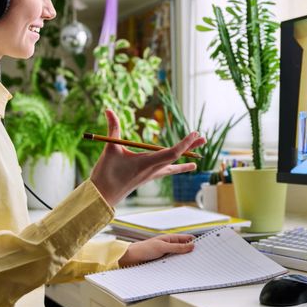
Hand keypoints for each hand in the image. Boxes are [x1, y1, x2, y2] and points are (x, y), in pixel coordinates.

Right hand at [90, 110, 205, 206]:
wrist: (102, 196)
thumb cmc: (106, 173)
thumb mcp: (110, 148)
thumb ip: (112, 128)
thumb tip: (108, 109)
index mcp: (147, 162)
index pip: (172, 152)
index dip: (185, 143)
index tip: (194, 134)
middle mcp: (152, 169)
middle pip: (176, 157)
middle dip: (190, 147)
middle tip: (203, 139)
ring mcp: (150, 175)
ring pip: (172, 167)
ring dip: (185, 161)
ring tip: (197, 162)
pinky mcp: (146, 178)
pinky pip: (165, 172)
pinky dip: (175, 168)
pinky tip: (179, 169)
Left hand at [118, 234, 194, 266]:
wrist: (131, 258)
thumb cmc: (144, 249)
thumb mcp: (163, 247)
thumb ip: (177, 247)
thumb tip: (192, 246)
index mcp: (170, 239)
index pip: (187, 239)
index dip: (195, 242)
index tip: (204, 247)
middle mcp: (170, 246)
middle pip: (185, 249)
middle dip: (192, 253)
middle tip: (201, 259)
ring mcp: (167, 255)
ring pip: (180, 258)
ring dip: (184, 261)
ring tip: (193, 266)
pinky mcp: (163, 263)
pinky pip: (173, 264)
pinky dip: (178, 267)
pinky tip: (182, 271)